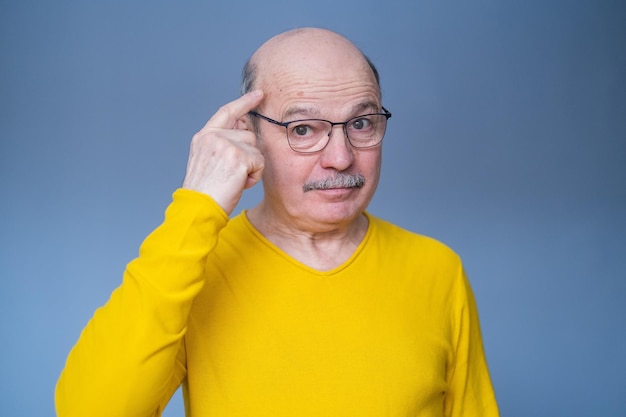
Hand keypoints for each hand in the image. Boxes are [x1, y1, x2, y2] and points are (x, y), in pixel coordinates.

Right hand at [182, 90, 264, 213]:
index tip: (258, 94)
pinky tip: (239, 184)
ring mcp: (226, 144)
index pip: (227, 112)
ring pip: (256, 149)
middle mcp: (214, 136)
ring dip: (251, 166)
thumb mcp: (207, 160)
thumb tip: (245, 132)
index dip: (244, 102)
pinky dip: (254, 177)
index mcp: (204, 136)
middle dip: (248, 154)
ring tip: (233, 179)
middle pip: (249, 135)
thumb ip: (222, 144)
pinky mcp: (239, 156)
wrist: (198, 207)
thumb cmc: (205, 191)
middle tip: (231, 173)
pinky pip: (260, 162)